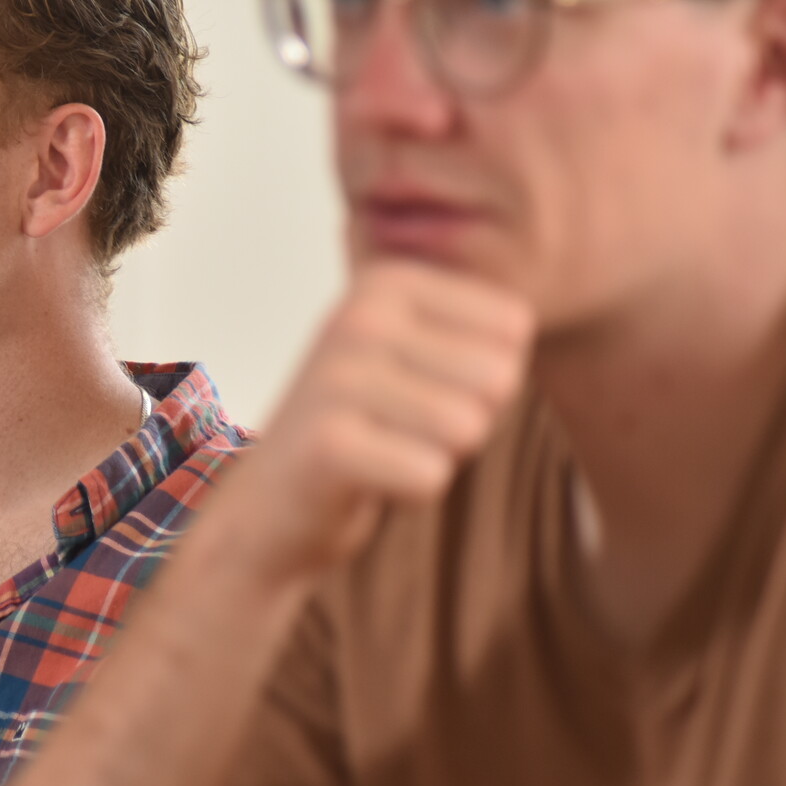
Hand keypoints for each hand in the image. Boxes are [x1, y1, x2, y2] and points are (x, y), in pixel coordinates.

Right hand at [219, 261, 533, 574]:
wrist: (271, 502)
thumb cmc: (368, 429)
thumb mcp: (420, 356)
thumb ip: (480, 333)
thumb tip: (513, 353)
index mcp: (386, 282)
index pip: (513, 328)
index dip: (486, 378)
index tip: (424, 389)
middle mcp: (358, 316)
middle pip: (498, 378)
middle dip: (469, 419)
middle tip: (404, 428)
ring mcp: (336, 377)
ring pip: (469, 427)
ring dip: (438, 455)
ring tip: (385, 449)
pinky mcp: (328, 443)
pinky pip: (431, 474)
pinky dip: (410, 491)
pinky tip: (366, 480)